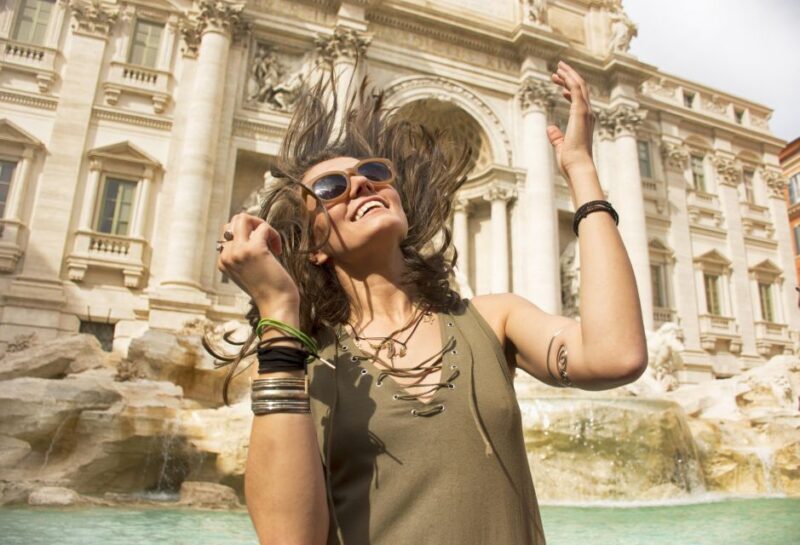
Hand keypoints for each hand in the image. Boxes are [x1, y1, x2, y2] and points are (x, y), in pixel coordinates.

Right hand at [217, 213, 299, 310]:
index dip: (250, 236)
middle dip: (254, 224)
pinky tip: (278, 250)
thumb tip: (253, 232)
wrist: (276, 305)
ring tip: (270, 241)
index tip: (263, 251)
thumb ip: (244, 254)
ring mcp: (238, 252)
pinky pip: (263, 227)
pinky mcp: (254, 250)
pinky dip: (274, 234)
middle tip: (267, 240)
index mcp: (223, 261)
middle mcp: (227, 255)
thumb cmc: (268, 290)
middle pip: (234, 221)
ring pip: (243, 218)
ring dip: (261, 225)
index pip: (230, 233)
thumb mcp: (249, 271)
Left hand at [547, 61, 595, 177]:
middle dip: (569, 78)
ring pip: (579, 85)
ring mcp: (585, 112)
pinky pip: (576, 89)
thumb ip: (557, 137)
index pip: (579, 101)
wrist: (578, 167)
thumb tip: (550, 128)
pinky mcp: (581, 111)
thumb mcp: (561, 146)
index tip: (559, 86)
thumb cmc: (571, 162)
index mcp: (584, 122)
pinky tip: (560, 73)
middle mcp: (588, 115)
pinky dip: (569, 79)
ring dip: (568, 74)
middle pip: (580, 89)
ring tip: (558, 67)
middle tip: (557, 71)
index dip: (569, 91)